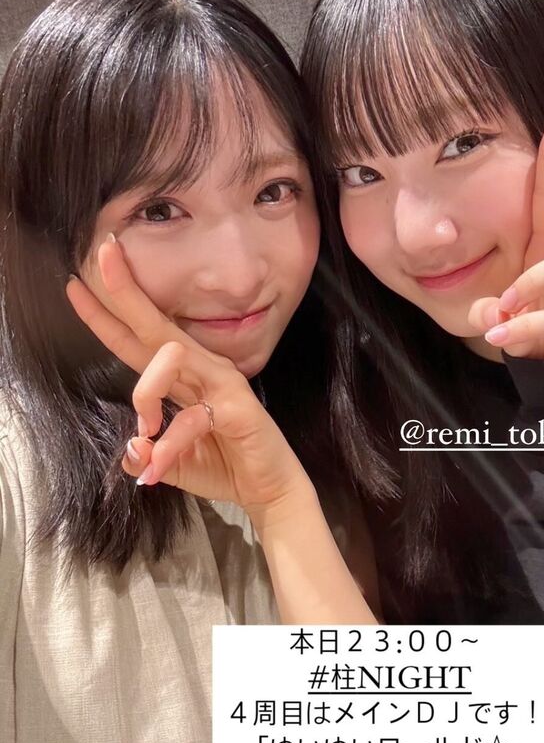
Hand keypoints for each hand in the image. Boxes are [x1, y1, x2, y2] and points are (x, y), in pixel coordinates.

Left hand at [65, 237, 313, 524]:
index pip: (138, 340)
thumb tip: (132, 451)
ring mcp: (222, 384)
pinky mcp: (237, 409)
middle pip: (156, 325)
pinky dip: (168, 446)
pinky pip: (191, 418)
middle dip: (126, 291)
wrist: (269, 489)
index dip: (106, 315)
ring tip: (145, 432)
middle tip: (102, 254)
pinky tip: (155, 469)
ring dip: (145, 391)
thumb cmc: (223, 464)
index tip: (74, 285)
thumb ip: (146, 452)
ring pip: (171, 356)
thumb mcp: (169, 462)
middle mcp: (203, 369)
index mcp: (183, 377)